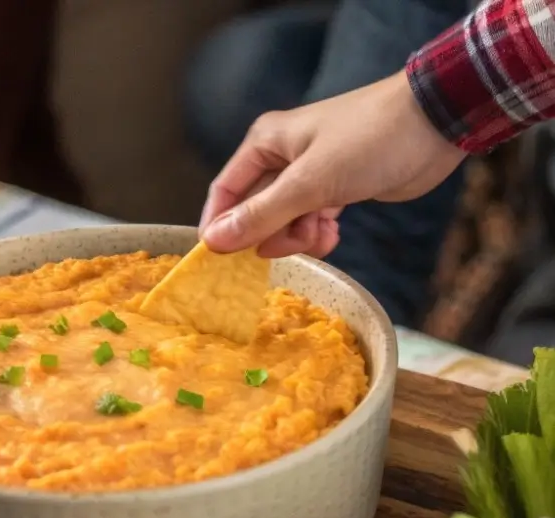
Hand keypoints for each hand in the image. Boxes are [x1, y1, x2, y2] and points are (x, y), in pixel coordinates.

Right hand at [199, 72, 466, 258]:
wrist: (435, 125)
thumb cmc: (367, 142)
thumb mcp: (308, 183)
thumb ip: (260, 215)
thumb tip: (213, 242)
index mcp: (265, 144)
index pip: (225, 192)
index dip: (219, 227)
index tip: (220, 261)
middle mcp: (281, 158)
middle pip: (255, 211)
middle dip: (269, 235)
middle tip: (287, 247)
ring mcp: (309, 175)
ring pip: (284, 221)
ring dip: (297, 237)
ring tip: (321, 235)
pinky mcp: (335, 189)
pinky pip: (311, 222)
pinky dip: (318, 234)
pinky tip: (334, 234)